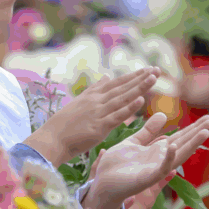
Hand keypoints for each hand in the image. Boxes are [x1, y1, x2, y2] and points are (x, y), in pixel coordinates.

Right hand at [24, 68, 158, 167]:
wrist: (52, 139)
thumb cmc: (64, 123)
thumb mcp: (80, 102)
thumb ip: (94, 90)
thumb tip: (106, 77)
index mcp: (93, 95)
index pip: (117, 83)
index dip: (133, 76)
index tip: (148, 69)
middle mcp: (96, 101)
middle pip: (123, 88)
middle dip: (140, 78)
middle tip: (157, 70)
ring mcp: (98, 113)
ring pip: (122, 98)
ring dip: (138, 88)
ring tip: (153, 79)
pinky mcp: (99, 127)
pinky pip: (116, 116)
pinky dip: (128, 108)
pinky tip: (140, 100)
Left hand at [85, 113, 208, 208]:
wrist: (101, 184)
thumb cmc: (115, 166)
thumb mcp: (133, 142)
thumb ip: (148, 131)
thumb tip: (163, 115)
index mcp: (156, 151)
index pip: (179, 137)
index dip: (192, 128)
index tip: (207, 117)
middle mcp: (159, 160)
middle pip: (183, 144)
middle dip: (197, 133)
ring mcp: (154, 169)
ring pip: (176, 156)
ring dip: (190, 144)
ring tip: (204, 132)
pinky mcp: (146, 178)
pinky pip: (160, 169)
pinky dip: (167, 159)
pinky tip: (174, 147)